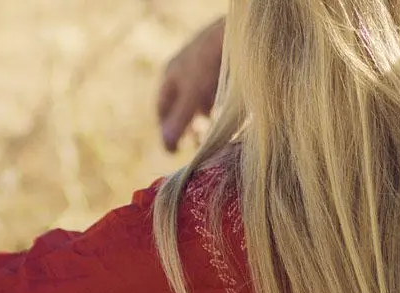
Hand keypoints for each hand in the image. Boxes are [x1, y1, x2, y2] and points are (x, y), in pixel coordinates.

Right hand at [156, 17, 225, 152]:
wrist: (236, 36)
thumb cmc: (207, 63)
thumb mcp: (191, 94)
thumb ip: (180, 120)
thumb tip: (166, 146)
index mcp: (171, 75)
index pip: (163, 108)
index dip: (166, 128)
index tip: (172, 149)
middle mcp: (186, 74)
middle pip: (183, 107)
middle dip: (188, 128)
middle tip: (195, 147)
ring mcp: (206, 72)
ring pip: (202, 103)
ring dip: (205, 121)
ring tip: (212, 139)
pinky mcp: (225, 73)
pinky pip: (220, 97)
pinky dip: (221, 111)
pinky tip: (228, 122)